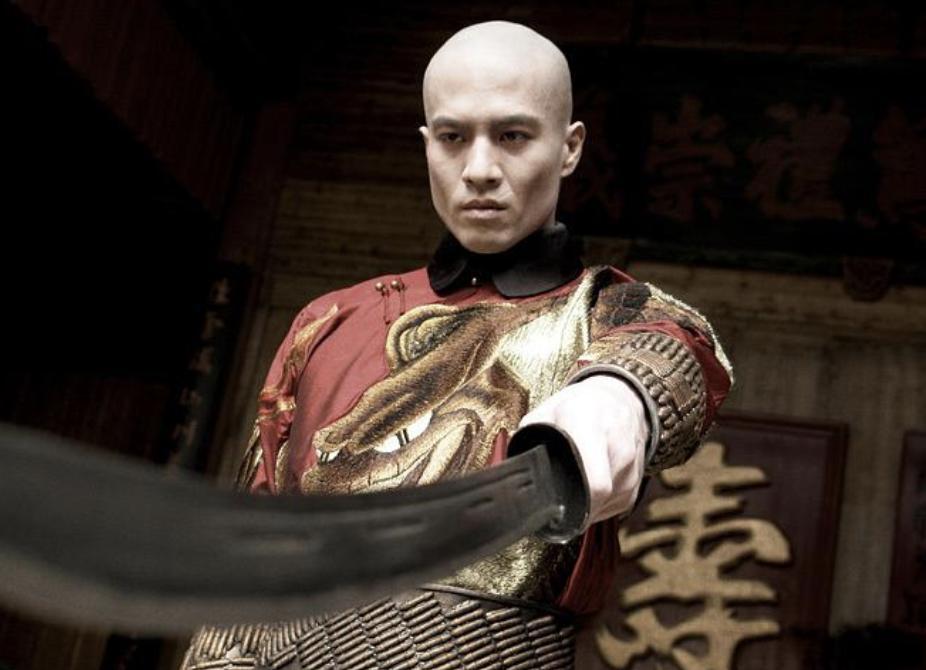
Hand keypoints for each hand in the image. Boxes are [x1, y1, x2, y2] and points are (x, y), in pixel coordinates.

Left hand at [518, 374, 647, 524]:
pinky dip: (596, 504)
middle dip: (570, 505)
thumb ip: (528, 436)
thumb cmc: (581, 406)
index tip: (550, 504)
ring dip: (583, 503)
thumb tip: (510, 467)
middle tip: (553, 496)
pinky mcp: (636, 487)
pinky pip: (611, 508)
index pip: (595, 483)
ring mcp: (631, 471)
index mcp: (591, 428)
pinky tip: (587, 483)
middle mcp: (618, 450)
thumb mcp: (548, 410)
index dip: (571, 503)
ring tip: (573, 480)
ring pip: (602, 508)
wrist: (621, 400)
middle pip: (596, 500)